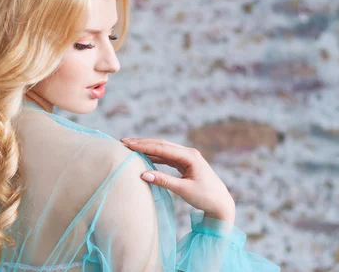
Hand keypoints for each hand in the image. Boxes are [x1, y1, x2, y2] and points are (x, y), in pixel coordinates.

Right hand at [120, 137, 235, 221]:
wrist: (221, 204)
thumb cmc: (206, 197)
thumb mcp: (184, 190)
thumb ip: (163, 181)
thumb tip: (143, 174)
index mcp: (190, 156)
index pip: (162, 148)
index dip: (144, 146)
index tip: (128, 145)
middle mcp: (188, 153)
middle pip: (161, 144)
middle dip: (142, 143)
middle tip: (124, 142)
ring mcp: (186, 157)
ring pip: (163, 149)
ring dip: (147, 148)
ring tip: (130, 147)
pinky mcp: (184, 163)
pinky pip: (166, 156)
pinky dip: (154, 155)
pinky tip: (143, 156)